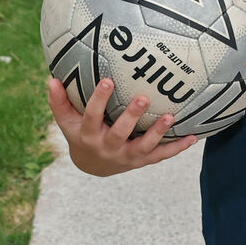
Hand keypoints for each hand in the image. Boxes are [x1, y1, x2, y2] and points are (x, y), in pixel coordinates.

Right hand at [48, 77, 197, 176]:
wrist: (92, 166)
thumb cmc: (81, 134)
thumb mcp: (68, 121)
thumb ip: (60, 102)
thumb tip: (51, 79)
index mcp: (89, 135)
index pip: (92, 116)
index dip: (99, 100)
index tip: (107, 81)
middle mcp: (108, 147)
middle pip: (120, 133)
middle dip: (131, 117)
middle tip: (143, 98)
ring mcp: (126, 156)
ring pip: (143, 147)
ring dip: (158, 133)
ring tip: (170, 116)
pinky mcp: (142, 161)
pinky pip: (161, 156)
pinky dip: (177, 148)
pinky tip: (193, 137)